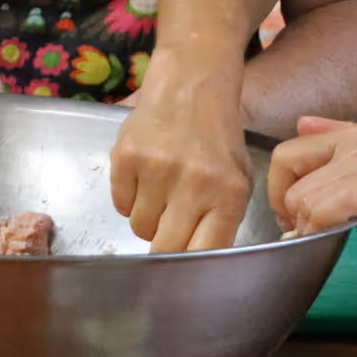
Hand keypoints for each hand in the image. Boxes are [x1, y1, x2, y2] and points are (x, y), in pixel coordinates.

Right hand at [109, 49, 252, 252]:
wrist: (191, 83)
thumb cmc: (216, 138)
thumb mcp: (237, 179)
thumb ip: (222, 223)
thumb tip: (200, 271)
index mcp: (229, 193)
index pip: (203, 256)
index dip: (188, 270)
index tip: (181, 273)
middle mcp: (195, 182)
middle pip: (165, 250)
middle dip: (163, 245)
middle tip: (168, 226)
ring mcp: (158, 168)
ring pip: (138, 228)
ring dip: (146, 216)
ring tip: (161, 187)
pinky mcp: (126, 156)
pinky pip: (119, 204)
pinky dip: (129, 195)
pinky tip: (145, 171)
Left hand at [268, 118, 356, 278]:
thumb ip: (337, 140)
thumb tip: (301, 122)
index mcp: (355, 135)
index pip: (286, 150)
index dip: (277, 188)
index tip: (291, 212)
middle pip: (288, 172)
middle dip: (289, 209)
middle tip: (308, 229)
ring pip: (305, 196)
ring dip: (308, 224)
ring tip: (331, 233)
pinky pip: (329, 209)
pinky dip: (322, 228)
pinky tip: (339, 235)